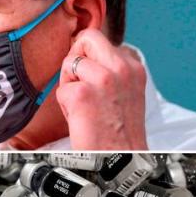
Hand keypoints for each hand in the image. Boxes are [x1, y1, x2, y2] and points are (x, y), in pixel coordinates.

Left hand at [56, 29, 147, 149]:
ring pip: (70, 62)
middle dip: (76, 59)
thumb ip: (109, 69)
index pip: (100, 41)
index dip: (89, 59)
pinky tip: (80, 118)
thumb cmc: (117, 131)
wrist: (120, 159)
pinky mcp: (83, 94)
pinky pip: (62, 89)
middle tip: (81, 85)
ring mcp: (103, 79)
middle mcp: (122, 68)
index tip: (93, 81)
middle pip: (87, 38)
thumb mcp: (124, 92)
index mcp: (134, 67)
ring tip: (84, 105)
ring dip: (70, 84)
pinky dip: (65, 105)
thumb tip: (83, 54)